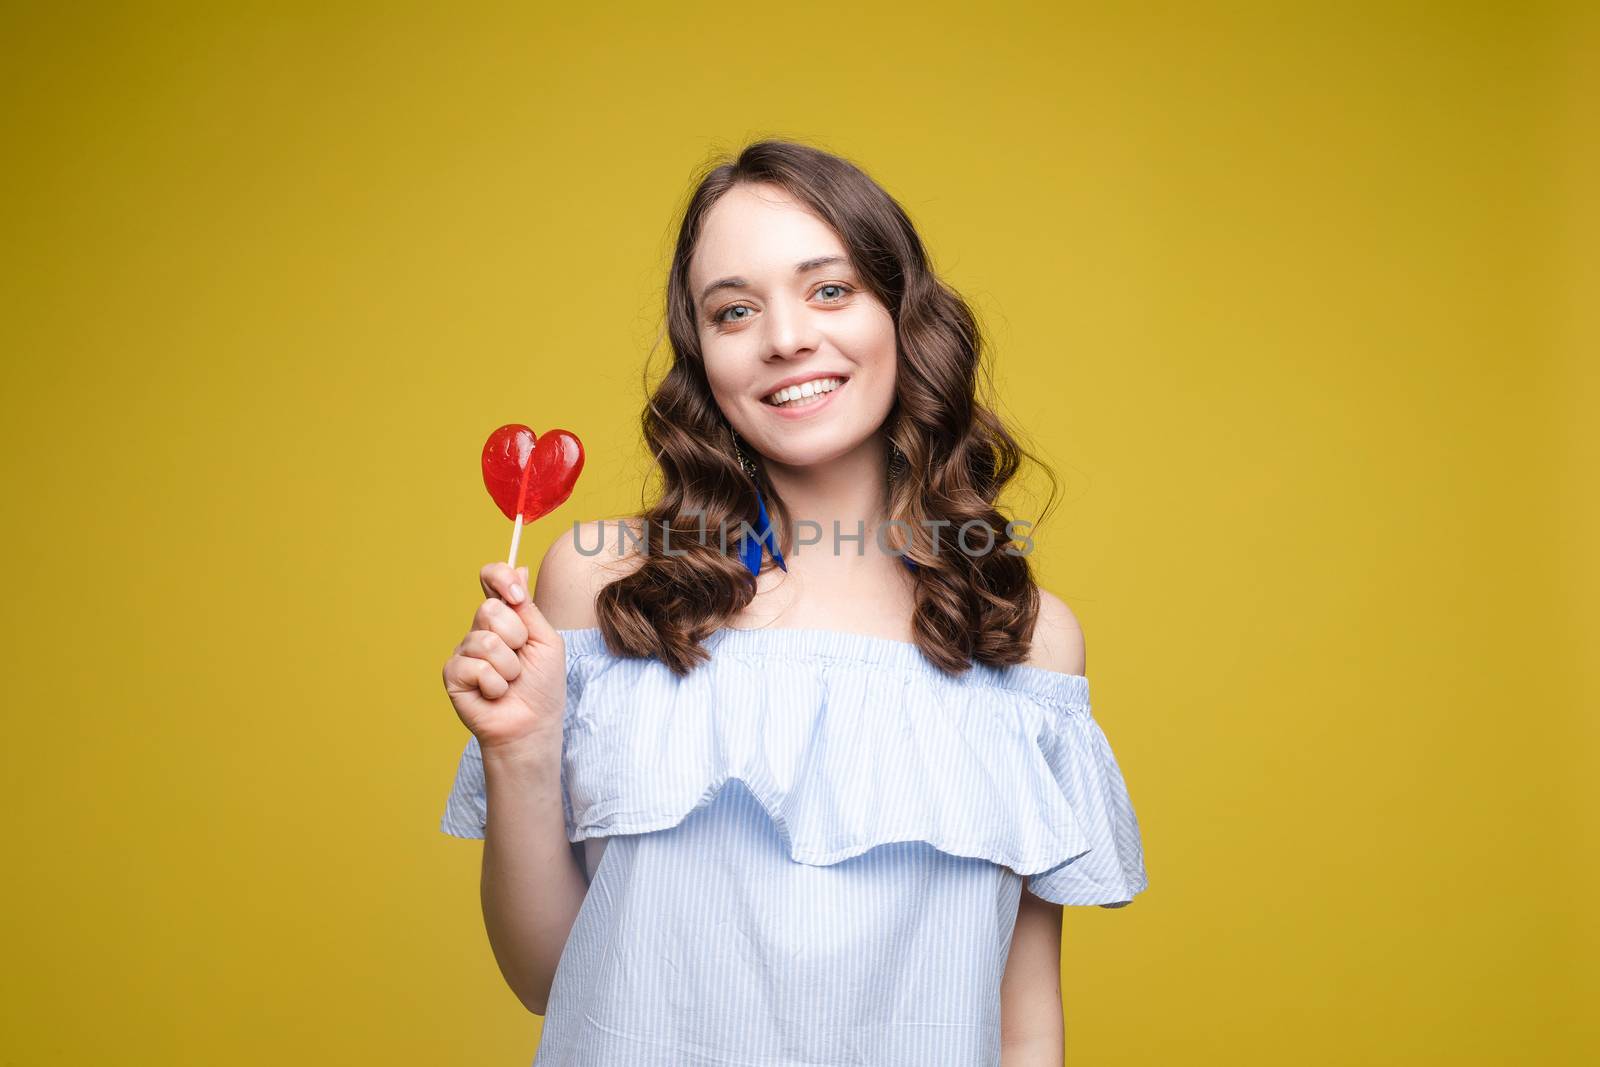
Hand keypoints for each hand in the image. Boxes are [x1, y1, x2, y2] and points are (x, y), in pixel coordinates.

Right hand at [441, 561, 566, 750]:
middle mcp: (480, 630)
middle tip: (522, 660)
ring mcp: (464, 651)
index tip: (517, 595)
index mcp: (504, 617)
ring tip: (510, 682)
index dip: (499, 577)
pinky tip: (495, 694)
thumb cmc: (542, 685)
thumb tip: (517, 567)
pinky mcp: (453, 675)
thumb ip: (528, 607)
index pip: (490, 578)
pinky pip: (474, 666)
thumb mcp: (544, 640)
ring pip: (485, 641)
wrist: (533, 725)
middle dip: (516, 638)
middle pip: (489, 610)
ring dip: (509, 667)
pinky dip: (495, 684)